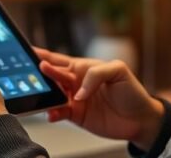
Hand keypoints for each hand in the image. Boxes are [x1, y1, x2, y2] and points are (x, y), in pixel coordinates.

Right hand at [36, 48, 163, 150]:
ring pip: (52, 95)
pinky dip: (53, 113)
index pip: (59, 59)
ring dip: (44, 94)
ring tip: (38, 92)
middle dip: (40, 74)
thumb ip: (96, 74)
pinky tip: (52, 113)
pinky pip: (59, 113)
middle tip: (30, 72)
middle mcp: (76, 82)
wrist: (141, 118)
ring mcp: (75, 99)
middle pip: (52, 76)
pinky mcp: (76, 116)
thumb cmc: (132, 91)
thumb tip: (78, 92)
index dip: (44, 56)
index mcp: (84, 67)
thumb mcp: (118, 70)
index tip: (29, 53)